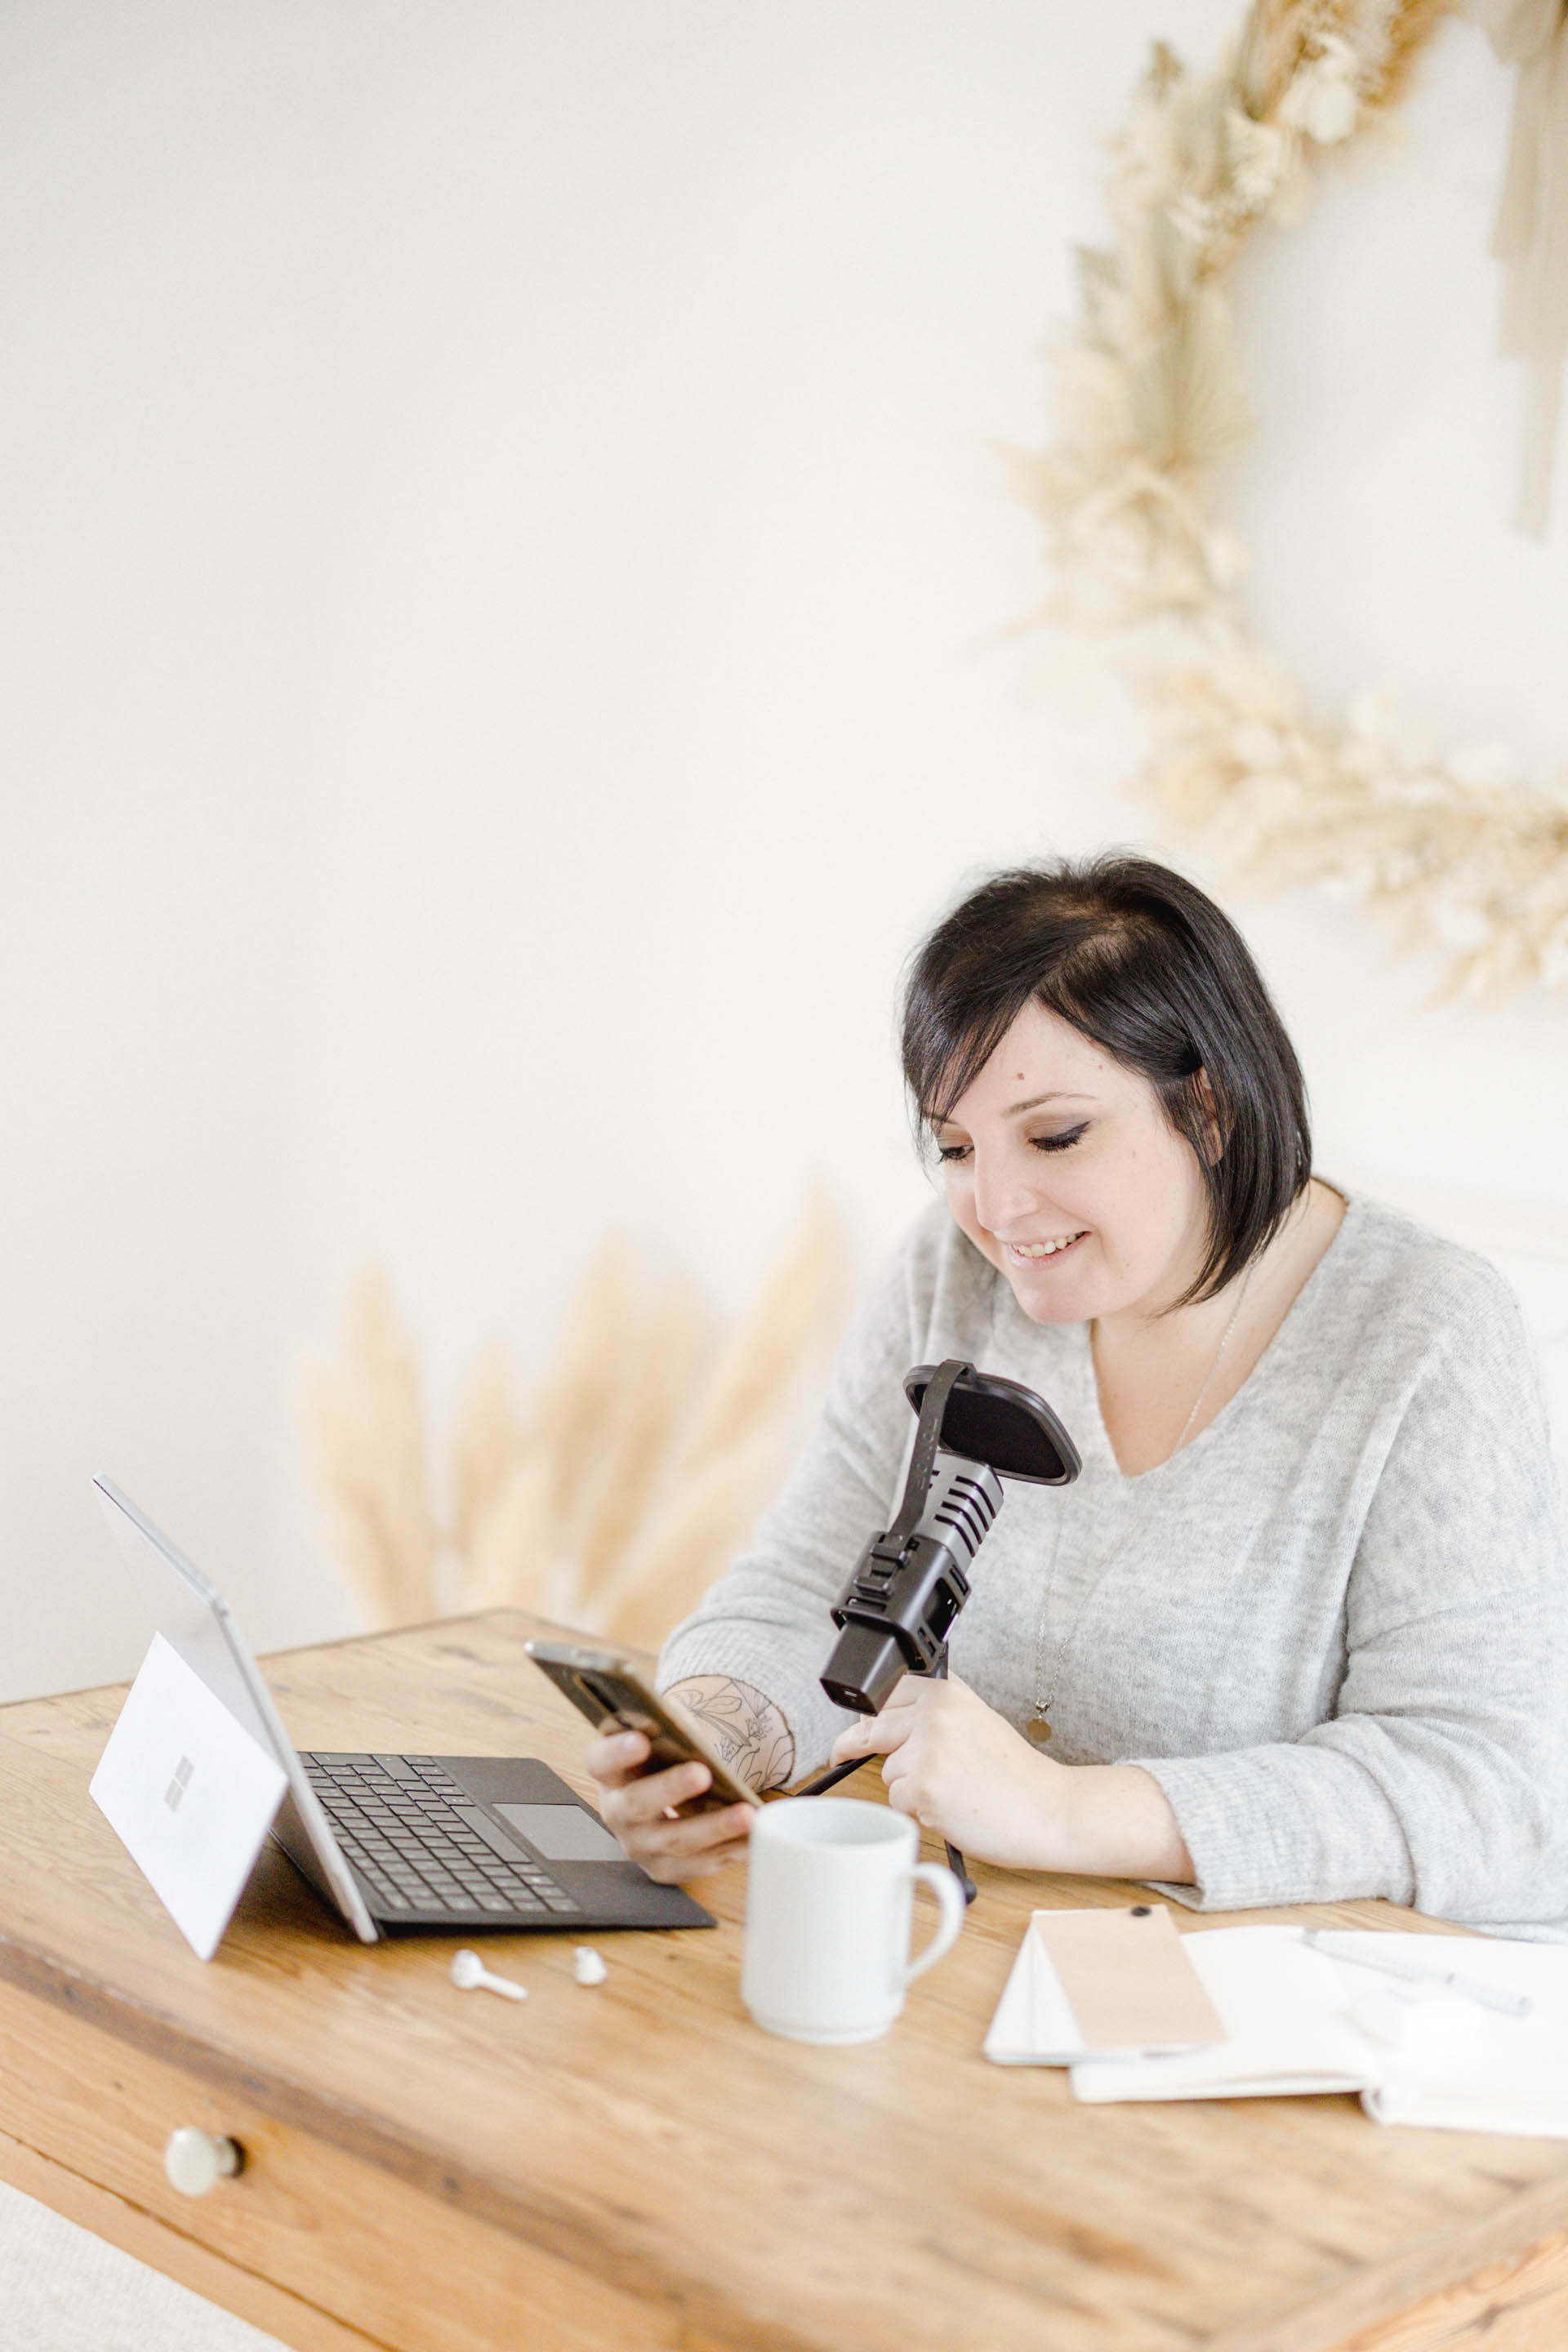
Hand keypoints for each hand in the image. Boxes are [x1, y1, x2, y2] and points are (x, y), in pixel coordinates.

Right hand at [584, 1729, 754, 1883]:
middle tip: (702, 1773)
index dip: (617, 1752)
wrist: (674, 1788)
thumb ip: (671, 1727)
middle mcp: (617, 1812)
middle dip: (671, 1789)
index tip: (641, 1741)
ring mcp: (639, 1846)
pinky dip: (731, 1850)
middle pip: (637, 1804)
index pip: (600, 1761)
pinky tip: (754, 1835)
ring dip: (714, 1828)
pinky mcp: (665, 1869)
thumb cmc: (667, 1754)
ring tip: (746, 1813)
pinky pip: (700, 1865)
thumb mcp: (665, 1733)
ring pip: (675, 1841)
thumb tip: (690, 1732)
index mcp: (609, 1772)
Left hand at [828, 1673, 1070, 1868]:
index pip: (887, 1692)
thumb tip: (884, 1714)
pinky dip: (917, 1811)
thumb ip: (936, 1710)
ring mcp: (926, 1750)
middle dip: (852, 1744)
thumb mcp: (977, 1719)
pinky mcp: (921, 1788)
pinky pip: (898, 1801)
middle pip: (873, 1727)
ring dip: (908, 1786)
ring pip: (887, 1771)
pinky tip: (950, 1808)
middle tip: (840, 1753)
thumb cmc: (1015, 1774)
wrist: (1047, 1809)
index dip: (869, 1712)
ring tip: (951, 1791)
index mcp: (946, 1692)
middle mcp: (933, 1714)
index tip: (856, 1721)